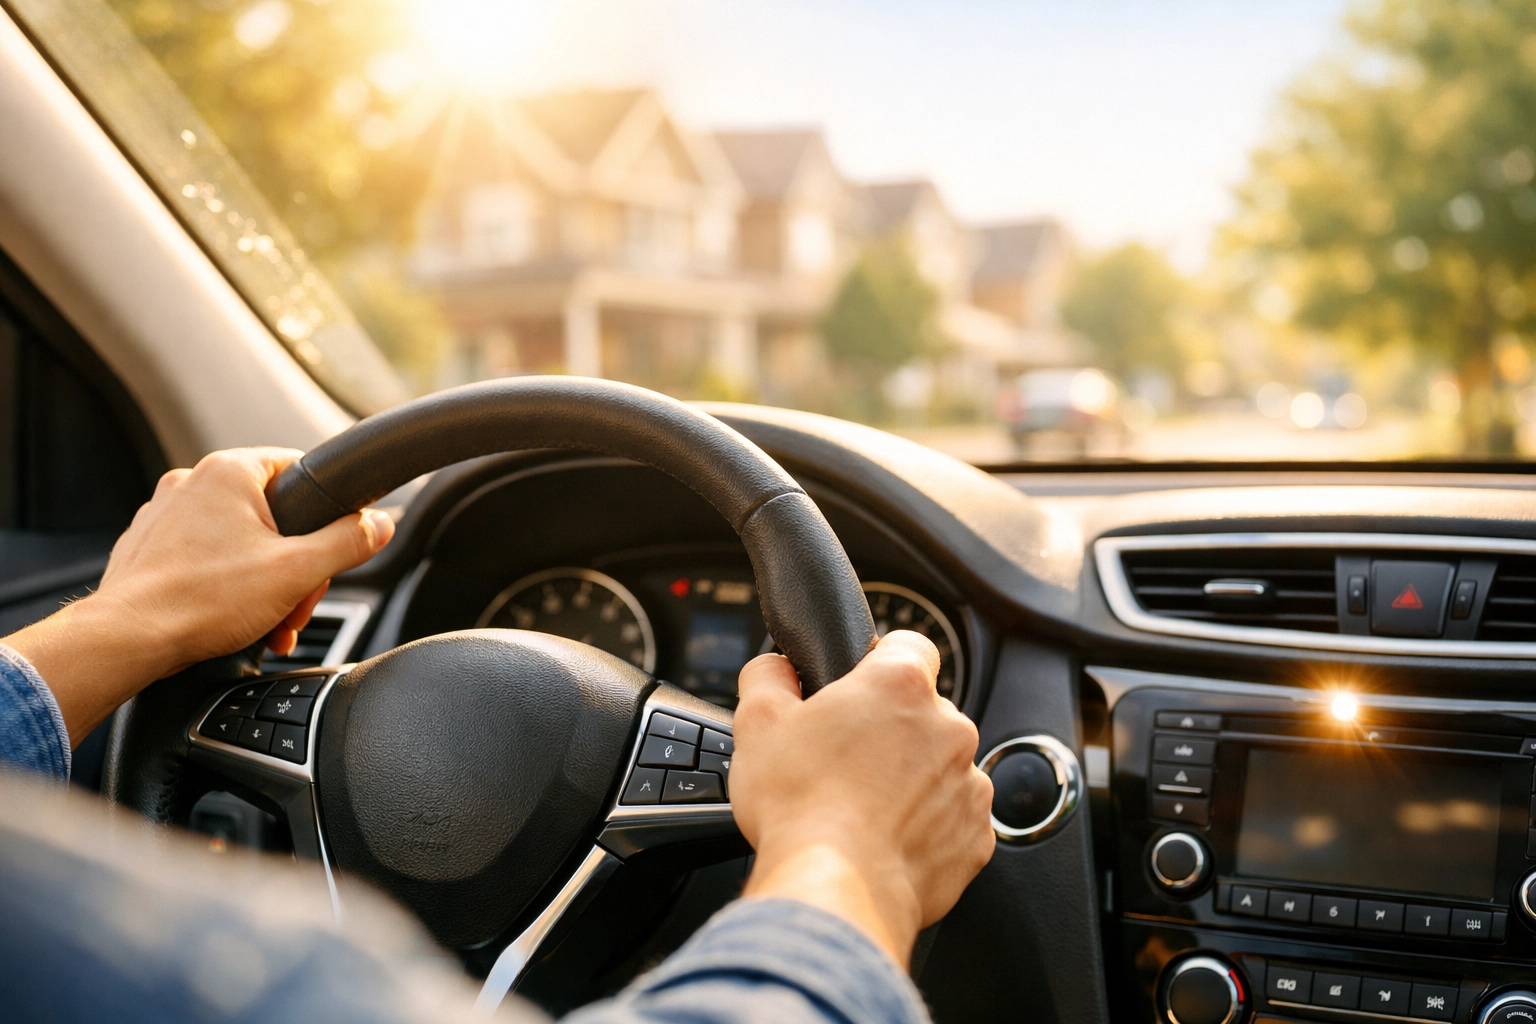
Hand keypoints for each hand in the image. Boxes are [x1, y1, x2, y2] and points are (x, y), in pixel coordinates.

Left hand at [5, 448, 393, 744]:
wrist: (128, 640)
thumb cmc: (202, 600)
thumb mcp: (299, 571)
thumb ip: (349, 541)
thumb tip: (380, 524)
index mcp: (228, 472)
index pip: (298, 468)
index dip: (325, 510)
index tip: (331, 545)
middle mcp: (191, 483)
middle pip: (271, 514)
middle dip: (293, 565)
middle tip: (295, 602)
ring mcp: (163, 515)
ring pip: (238, 540)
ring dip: (263, 581)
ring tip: (265, 620)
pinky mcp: (147, 548)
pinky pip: (203, 559)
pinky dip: (225, 586)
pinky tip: (232, 618)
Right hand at [731, 631, 994, 966]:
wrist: (835, 890)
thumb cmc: (800, 806)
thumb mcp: (757, 722)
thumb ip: (768, 675)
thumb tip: (777, 667)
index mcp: (900, 685)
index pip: (909, 644)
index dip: (879, 661)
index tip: (858, 686)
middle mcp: (949, 728)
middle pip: (923, 711)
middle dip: (890, 729)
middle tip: (844, 759)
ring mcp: (969, 784)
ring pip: (940, 767)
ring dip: (910, 779)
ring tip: (862, 807)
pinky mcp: (975, 837)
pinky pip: (952, 819)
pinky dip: (926, 827)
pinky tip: (884, 840)